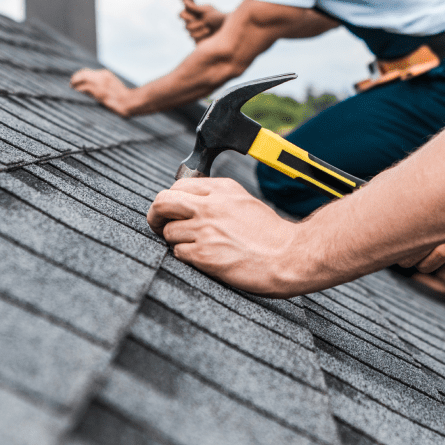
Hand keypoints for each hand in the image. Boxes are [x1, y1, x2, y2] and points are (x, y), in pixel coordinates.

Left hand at [70, 67, 132, 115]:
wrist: (129, 102)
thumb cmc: (123, 98)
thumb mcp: (113, 86)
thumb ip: (103, 84)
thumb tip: (91, 88)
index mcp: (105, 74)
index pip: (87, 71)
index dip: (79, 76)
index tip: (75, 80)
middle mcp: (101, 76)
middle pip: (83, 74)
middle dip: (75, 78)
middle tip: (71, 84)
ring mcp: (100, 84)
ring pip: (81, 79)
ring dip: (75, 84)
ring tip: (72, 87)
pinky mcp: (98, 92)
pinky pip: (83, 88)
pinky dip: (78, 90)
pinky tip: (76, 93)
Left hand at [147, 178, 309, 295]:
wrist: (289, 256)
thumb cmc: (270, 234)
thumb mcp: (244, 202)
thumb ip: (217, 198)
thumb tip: (190, 201)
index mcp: (221, 189)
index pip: (178, 186)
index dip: (170, 200)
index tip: (171, 211)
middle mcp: (210, 205)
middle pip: (162, 202)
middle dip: (155, 215)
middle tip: (158, 225)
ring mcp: (206, 230)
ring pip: (168, 232)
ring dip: (175, 241)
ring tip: (194, 247)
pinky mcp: (204, 254)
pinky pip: (177, 253)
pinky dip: (185, 257)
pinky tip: (202, 259)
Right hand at [180, 2, 225, 41]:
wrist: (228, 28)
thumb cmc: (218, 16)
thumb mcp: (207, 10)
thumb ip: (195, 7)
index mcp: (193, 14)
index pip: (181, 15)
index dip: (184, 16)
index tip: (192, 16)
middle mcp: (192, 23)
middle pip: (185, 26)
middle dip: (195, 24)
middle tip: (204, 21)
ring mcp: (195, 33)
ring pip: (189, 33)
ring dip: (199, 30)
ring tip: (208, 28)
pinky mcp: (198, 41)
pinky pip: (194, 40)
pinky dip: (201, 35)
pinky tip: (208, 32)